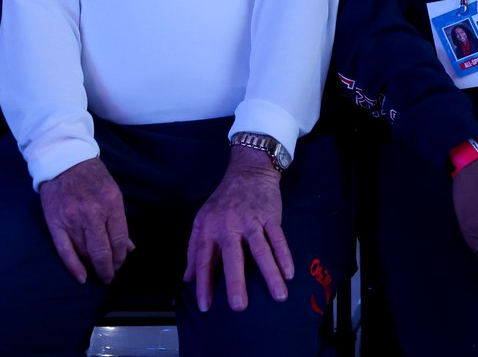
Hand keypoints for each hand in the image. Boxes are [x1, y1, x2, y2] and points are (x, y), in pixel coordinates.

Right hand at [40, 157, 133, 283]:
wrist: (63, 161)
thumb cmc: (92, 177)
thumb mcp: (113, 193)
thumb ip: (120, 222)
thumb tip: (128, 248)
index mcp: (111, 203)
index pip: (118, 239)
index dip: (120, 257)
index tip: (119, 264)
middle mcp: (92, 213)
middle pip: (102, 250)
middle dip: (108, 268)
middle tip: (109, 276)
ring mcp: (72, 219)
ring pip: (84, 252)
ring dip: (93, 266)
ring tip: (98, 273)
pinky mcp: (55, 223)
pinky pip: (65, 250)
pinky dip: (74, 267)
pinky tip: (82, 277)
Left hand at [184, 146, 292, 312]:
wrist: (248, 171)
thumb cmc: (223, 201)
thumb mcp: (203, 220)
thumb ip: (195, 250)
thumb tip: (188, 279)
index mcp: (209, 227)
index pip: (203, 259)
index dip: (203, 282)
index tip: (205, 305)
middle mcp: (229, 225)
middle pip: (232, 256)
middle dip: (235, 281)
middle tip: (239, 306)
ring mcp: (251, 220)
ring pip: (261, 249)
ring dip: (270, 273)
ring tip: (279, 295)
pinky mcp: (270, 216)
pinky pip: (278, 238)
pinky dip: (285, 256)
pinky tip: (289, 273)